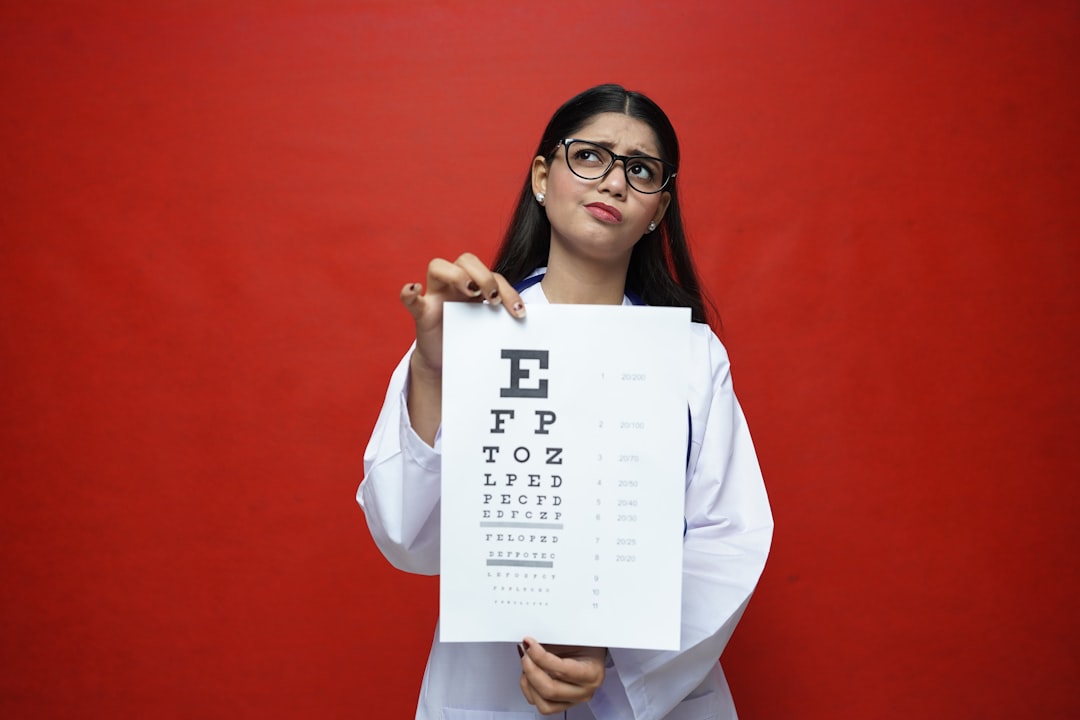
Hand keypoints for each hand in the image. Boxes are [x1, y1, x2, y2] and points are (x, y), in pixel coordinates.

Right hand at [399, 253, 524, 444]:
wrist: (451, 365)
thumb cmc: (478, 341)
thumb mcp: (498, 329)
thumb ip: (515, 322)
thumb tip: (556, 331)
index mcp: (477, 285)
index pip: (493, 273)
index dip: (508, 290)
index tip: (520, 313)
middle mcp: (456, 284)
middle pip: (466, 259)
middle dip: (483, 275)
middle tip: (493, 300)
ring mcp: (436, 295)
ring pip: (439, 266)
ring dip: (457, 276)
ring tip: (471, 294)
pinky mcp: (422, 312)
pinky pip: (410, 298)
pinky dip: (409, 292)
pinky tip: (414, 290)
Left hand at [518, 637, 605, 715]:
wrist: (591, 653)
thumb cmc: (585, 646)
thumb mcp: (573, 638)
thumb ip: (553, 641)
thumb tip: (530, 643)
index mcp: (591, 673)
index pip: (562, 670)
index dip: (541, 657)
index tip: (530, 644)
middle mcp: (583, 692)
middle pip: (550, 690)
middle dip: (531, 670)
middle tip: (525, 653)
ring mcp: (572, 701)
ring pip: (543, 703)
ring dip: (529, 682)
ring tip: (527, 664)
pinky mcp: (561, 705)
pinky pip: (541, 706)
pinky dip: (529, 690)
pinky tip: (529, 675)